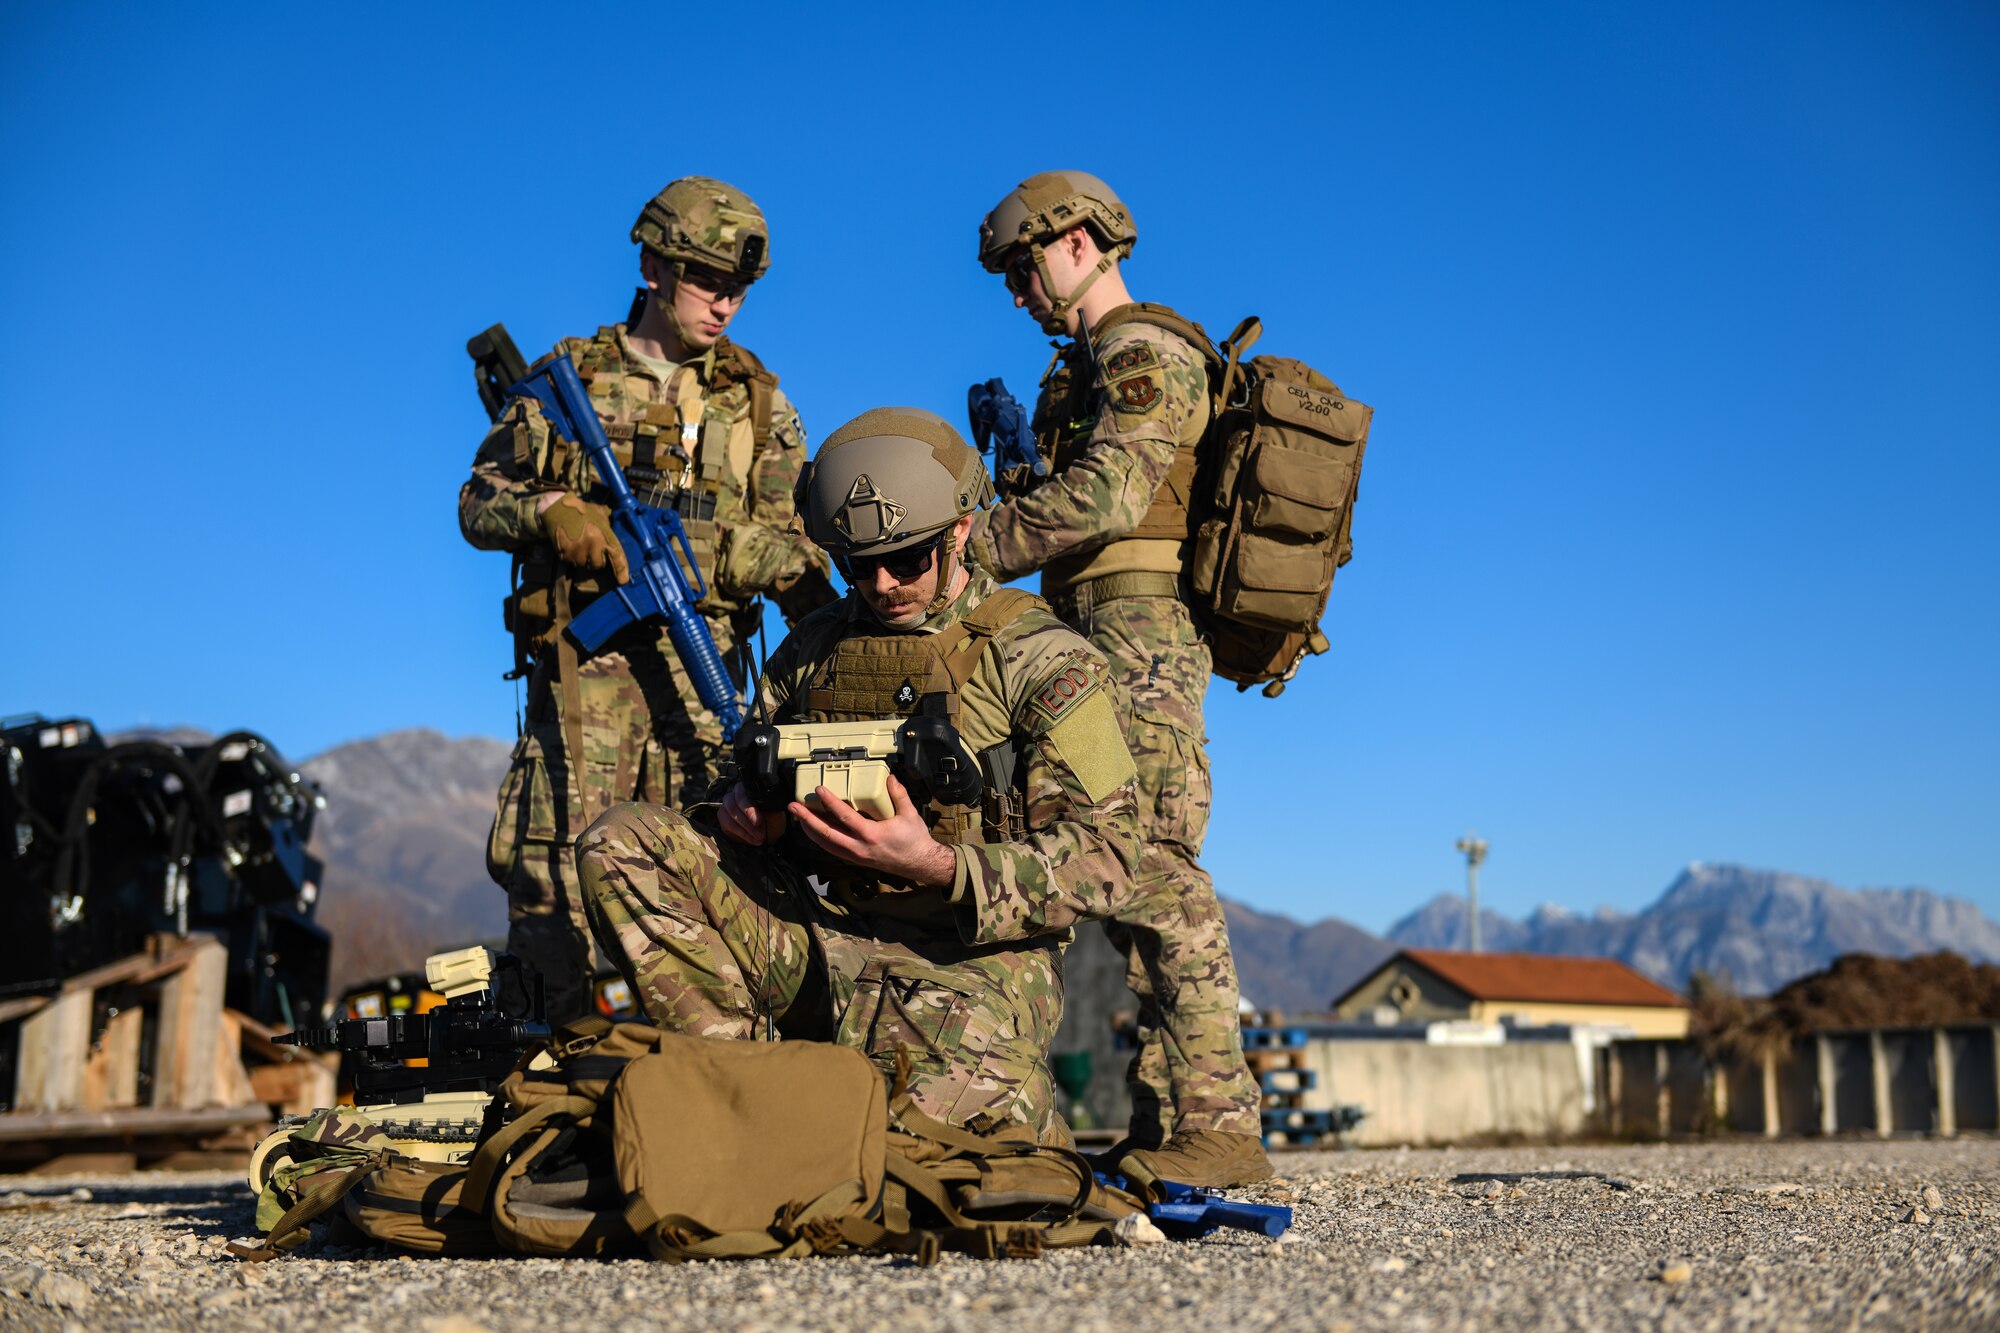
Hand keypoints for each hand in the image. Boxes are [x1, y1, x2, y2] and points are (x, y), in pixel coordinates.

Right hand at [542, 494, 630, 583]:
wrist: (558, 508)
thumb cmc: (582, 511)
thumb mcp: (600, 514)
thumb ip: (610, 526)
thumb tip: (619, 533)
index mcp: (603, 535)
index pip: (616, 557)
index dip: (621, 571)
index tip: (623, 581)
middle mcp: (592, 546)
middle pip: (599, 565)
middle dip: (597, 560)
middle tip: (592, 548)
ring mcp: (577, 552)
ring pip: (584, 565)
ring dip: (584, 559)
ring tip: (580, 545)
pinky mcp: (565, 555)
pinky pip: (572, 563)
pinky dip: (572, 557)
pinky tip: (571, 545)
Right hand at [718, 783, 786, 845]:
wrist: (767, 834)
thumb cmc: (772, 821)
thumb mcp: (776, 817)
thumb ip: (773, 811)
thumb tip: (769, 806)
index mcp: (749, 788)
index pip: (743, 793)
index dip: (749, 808)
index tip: (758, 822)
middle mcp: (735, 793)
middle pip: (733, 804)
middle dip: (747, 821)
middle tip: (760, 834)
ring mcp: (727, 805)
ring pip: (729, 814)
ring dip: (745, 829)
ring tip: (759, 838)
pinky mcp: (723, 817)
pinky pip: (727, 824)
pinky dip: (741, 834)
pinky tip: (753, 840)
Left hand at [789, 775, 955, 887]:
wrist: (920, 864)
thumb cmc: (915, 840)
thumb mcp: (909, 814)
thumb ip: (898, 794)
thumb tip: (890, 777)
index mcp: (871, 834)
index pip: (844, 816)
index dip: (829, 802)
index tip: (818, 790)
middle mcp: (859, 847)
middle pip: (826, 833)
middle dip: (807, 820)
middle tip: (793, 807)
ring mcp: (856, 856)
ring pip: (826, 844)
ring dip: (810, 831)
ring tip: (799, 818)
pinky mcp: (856, 860)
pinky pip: (833, 849)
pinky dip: (821, 840)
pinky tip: (816, 831)